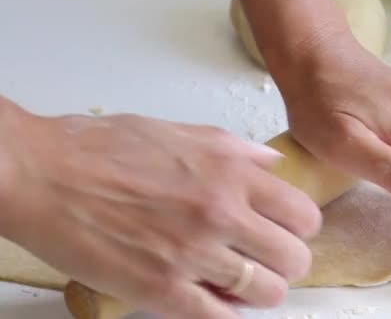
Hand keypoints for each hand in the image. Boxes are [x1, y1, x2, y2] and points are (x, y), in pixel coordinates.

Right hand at [0, 100, 320, 318]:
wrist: (45, 174)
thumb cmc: (104, 149)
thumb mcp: (182, 132)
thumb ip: (236, 151)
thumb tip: (272, 166)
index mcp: (229, 173)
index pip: (303, 215)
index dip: (300, 229)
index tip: (286, 232)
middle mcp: (220, 213)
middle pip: (294, 259)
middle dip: (287, 264)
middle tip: (267, 261)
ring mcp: (193, 254)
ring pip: (267, 293)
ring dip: (260, 293)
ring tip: (240, 283)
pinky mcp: (161, 290)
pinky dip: (225, 315)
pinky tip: (212, 299)